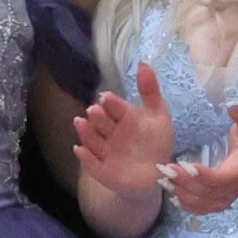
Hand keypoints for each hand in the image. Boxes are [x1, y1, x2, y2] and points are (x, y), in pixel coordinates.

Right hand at [73, 64, 171, 208]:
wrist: (158, 175)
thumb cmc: (156, 142)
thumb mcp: (158, 115)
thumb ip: (150, 91)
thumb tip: (144, 62)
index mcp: (123, 118)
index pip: (115, 107)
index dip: (111, 103)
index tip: (107, 98)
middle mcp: (110, 133)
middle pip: (101, 123)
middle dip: (97, 117)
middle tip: (94, 111)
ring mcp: (104, 152)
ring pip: (92, 140)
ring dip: (86, 132)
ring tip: (80, 123)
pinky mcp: (102, 170)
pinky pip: (91, 163)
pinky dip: (85, 157)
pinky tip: (79, 150)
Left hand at [162, 101, 237, 213]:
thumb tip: (235, 105)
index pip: (220, 178)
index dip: (202, 174)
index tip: (184, 164)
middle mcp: (232, 190)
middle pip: (206, 192)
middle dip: (183, 181)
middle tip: (164, 169)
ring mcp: (225, 199)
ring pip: (201, 203)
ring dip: (181, 193)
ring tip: (164, 180)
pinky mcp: (218, 203)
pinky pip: (201, 209)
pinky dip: (186, 205)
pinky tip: (172, 195)